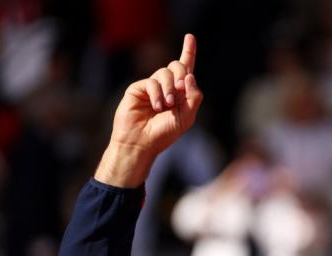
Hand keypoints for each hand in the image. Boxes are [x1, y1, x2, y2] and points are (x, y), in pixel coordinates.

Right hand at [97, 34, 202, 187]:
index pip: (186, 69)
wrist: (142, 142)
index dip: (188, 52)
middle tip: (181, 89)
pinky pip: (152, 82)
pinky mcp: (138, 88)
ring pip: (165, 72)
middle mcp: (167, 87)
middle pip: (178, 66)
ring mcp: (152, 86)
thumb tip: (190, 76)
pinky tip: (157, 107)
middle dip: (182, 74)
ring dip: (169, 88)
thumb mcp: (186, 117)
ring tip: (166, 106)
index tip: (190, 37)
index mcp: (180, 93)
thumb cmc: (164, 133)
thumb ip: (193, 98)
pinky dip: (157, 94)